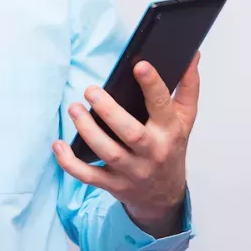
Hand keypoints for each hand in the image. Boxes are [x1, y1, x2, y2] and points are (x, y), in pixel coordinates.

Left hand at [52, 52, 201, 236]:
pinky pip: (89, 177)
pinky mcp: (113, 184)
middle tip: (91, 90)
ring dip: (88, 131)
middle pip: (132, 133)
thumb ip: (188, 86)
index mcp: (170, 131)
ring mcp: (132, 171)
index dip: (152, 85)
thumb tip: (192, 55)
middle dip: (109, 111)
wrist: (164, 195)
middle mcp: (152, 152)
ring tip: (74, 108)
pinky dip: (70, 163)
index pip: (162, 106)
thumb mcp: (185, 119)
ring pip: (108, 153)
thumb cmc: (171, 148)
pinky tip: (58, 145)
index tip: (139, 65)